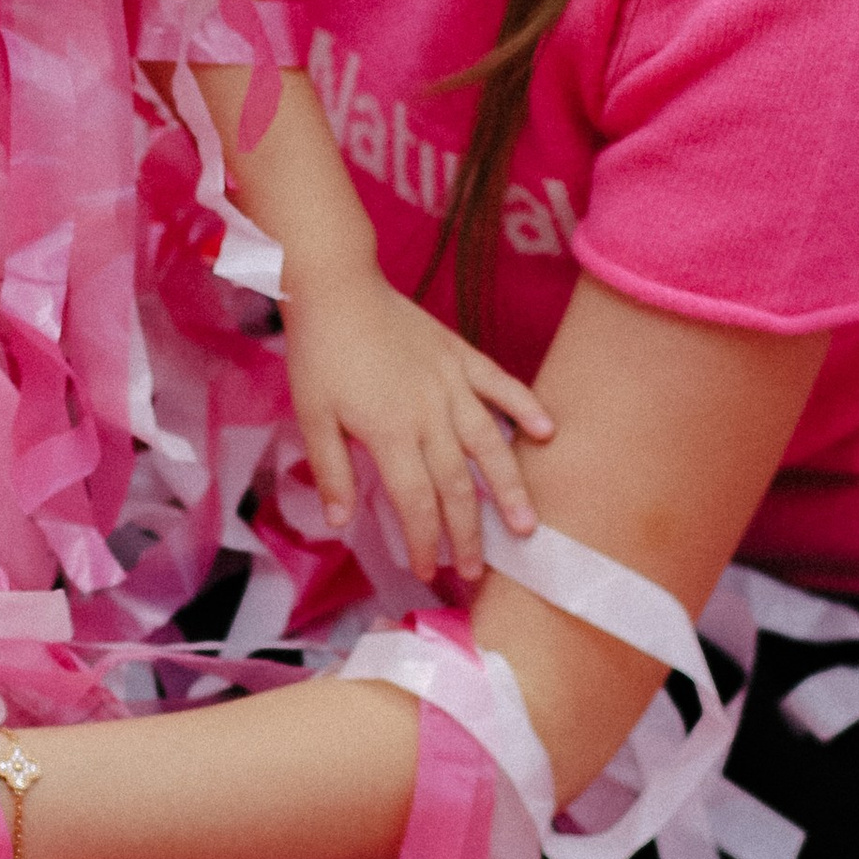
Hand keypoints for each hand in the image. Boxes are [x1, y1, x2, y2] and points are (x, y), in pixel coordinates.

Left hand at [285, 260, 551, 581]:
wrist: (338, 287)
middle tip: (478, 570)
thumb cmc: (320, 354)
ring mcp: (451, 384)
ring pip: (489, 445)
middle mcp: (429, 414)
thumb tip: (341, 522)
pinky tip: (547, 431)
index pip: (416, 501)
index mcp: (390, 433)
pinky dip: (525, 406)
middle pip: (456, 485)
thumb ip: (331, 471)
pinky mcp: (461, 356)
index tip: (426, 569)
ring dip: (509, 488)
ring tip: (527, 524)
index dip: (424, 540)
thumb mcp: (311, 416)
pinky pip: (500, 384)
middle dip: (468, 534)